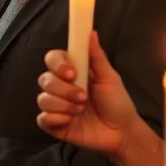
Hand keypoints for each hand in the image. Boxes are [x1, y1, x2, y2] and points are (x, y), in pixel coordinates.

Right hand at [36, 32, 136, 155]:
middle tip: (84, 97)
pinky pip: (42, 119)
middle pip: (44, 79)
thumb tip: (91, 32)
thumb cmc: (117, 103)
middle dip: (64, 90)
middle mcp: (61, 87)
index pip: (52, 59)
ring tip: (80, 111)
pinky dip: (55, 119)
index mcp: (72, 73)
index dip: (57, 64)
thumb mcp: (110, 78)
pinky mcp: (55, 125)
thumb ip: (96, 57)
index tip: (72, 73)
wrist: (122, 133)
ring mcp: (57, 106)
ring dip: (63, 105)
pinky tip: (69, 122)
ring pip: (43, 99)